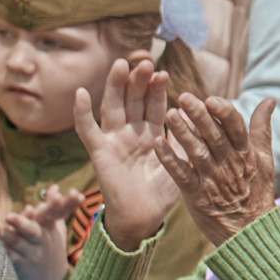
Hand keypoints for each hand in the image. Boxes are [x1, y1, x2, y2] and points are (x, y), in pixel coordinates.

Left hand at [0, 187, 82, 279]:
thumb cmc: (50, 247)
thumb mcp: (55, 228)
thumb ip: (55, 207)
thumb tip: (54, 187)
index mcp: (49, 230)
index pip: (53, 215)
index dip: (54, 205)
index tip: (51, 195)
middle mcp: (41, 242)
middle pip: (32, 231)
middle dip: (22, 224)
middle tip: (9, 216)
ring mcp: (30, 255)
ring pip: (15, 243)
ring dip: (2, 233)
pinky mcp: (18, 266)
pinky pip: (6, 255)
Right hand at [72, 60, 183, 249]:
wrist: (144, 217)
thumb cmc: (163, 191)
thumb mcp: (182, 160)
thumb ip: (188, 137)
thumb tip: (198, 113)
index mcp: (153, 133)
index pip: (154, 105)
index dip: (157, 89)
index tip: (164, 72)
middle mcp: (132, 133)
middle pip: (133, 100)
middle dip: (139, 81)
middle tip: (145, 62)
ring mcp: (114, 140)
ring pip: (113, 107)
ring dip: (115, 87)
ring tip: (122, 65)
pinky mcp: (100, 152)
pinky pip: (87, 130)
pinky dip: (82, 112)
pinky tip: (81, 93)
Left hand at [157, 93, 278, 246]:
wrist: (249, 230)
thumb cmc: (256, 191)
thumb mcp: (264, 159)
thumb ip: (262, 129)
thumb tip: (269, 100)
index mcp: (246, 154)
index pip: (237, 129)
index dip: (225, 114)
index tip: (211, 99)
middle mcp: (230, 164)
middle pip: (214, 137)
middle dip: (200, 117)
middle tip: (183, 98)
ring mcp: (212, 180)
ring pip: (197, 153)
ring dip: (183, 134)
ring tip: (168, 114)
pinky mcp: (197, 195)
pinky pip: (182, 175)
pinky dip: (170, 159)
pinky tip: (158, 143)